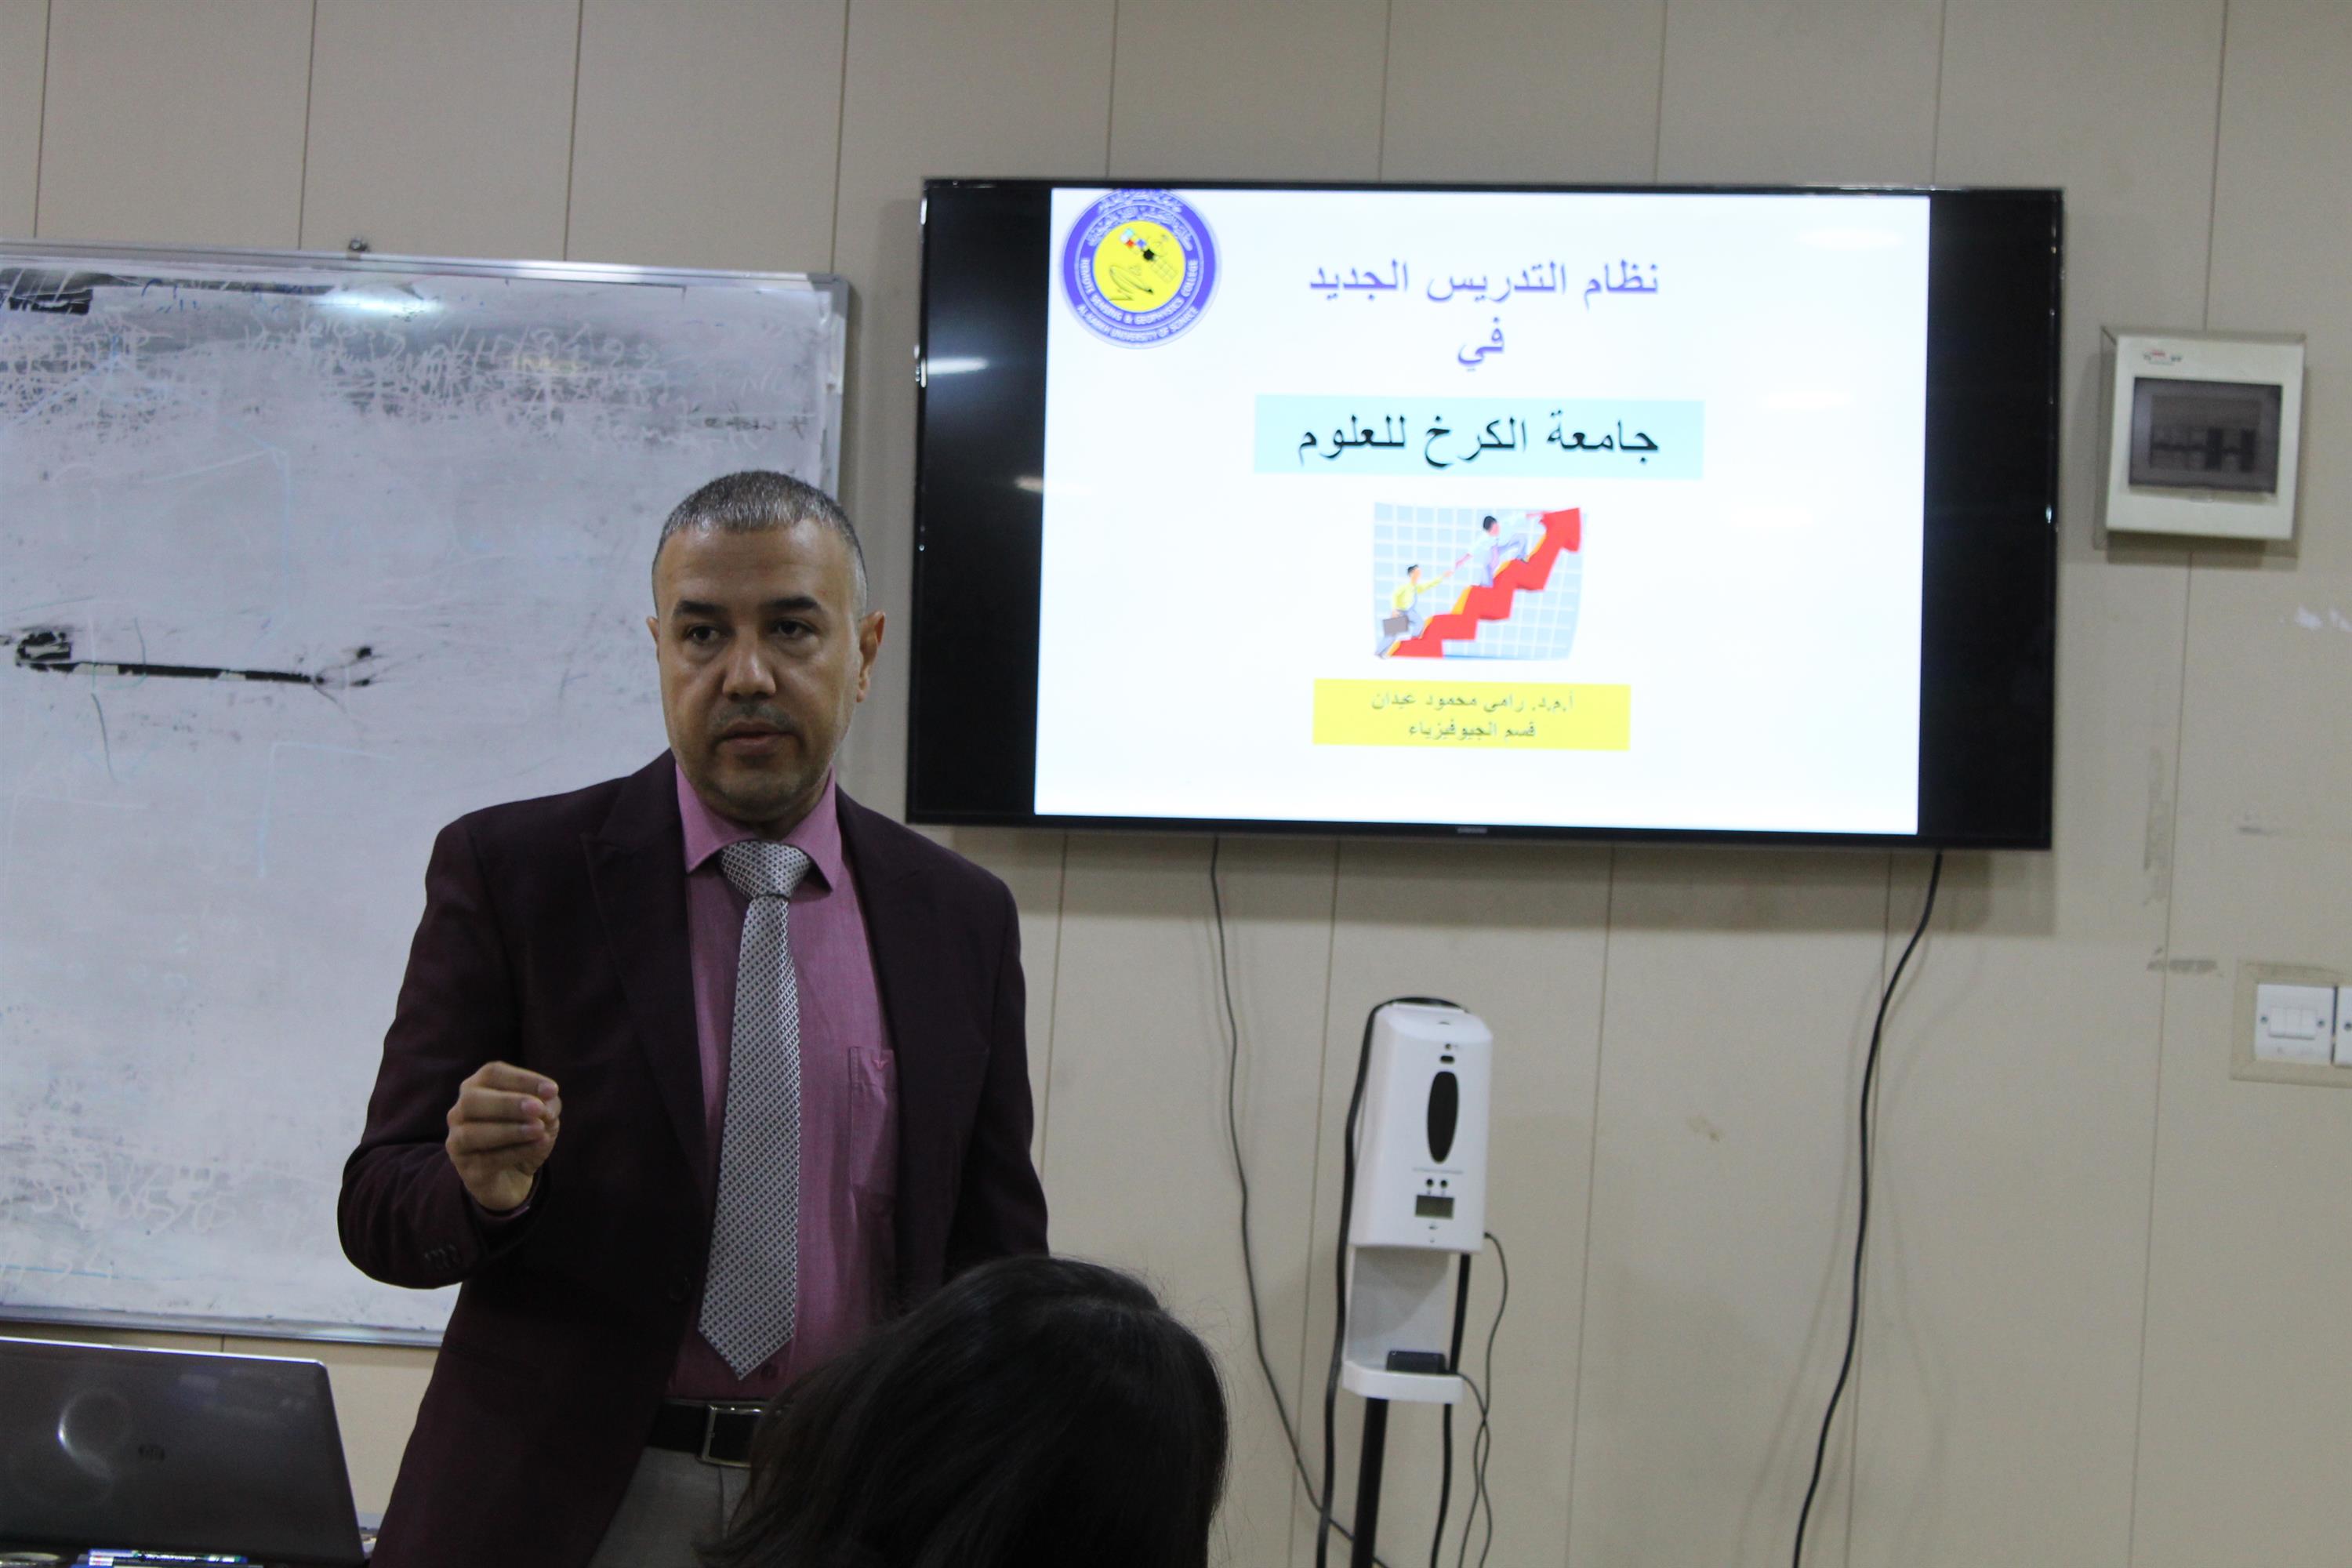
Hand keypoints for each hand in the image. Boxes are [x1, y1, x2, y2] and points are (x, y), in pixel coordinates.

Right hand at [445, 1061, 560, 1213]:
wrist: (513, 1176)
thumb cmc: (525, 1135)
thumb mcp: (543, 1115)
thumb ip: (547, 1105)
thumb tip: (545, 1105)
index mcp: (477, 1088)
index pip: (492, 1074)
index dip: (521, 1079)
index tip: (552, 1090)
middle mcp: (460, 1111)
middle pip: (472, 1099)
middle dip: (507, 1103)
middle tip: (537, 1108)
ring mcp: (457, 1141)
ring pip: (472, 1133)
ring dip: (509, 1129)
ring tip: (539, 1129)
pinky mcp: (465, 1169)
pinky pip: (486, 1160)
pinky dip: (516, 1152)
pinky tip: (538, 1146)